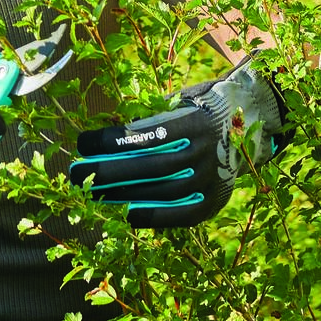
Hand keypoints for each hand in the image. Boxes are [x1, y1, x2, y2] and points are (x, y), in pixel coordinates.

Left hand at [68, 56, 291, 227]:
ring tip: (92, 193)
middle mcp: (207, 151)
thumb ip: (148, 123)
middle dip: (109, 172)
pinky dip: (154, 217)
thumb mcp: (176, 104)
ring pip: (163, 192)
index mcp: (195, 121)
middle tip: (75, 173)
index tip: (83, 143)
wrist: (245, 124)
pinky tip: (127, 214)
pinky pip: (182, 214)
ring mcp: (213, 178)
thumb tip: (105, 141)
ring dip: (123, 194)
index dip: (113, 141)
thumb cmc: (197, 110)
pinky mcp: (215, 200)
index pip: (148, 135)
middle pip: (151, 167)